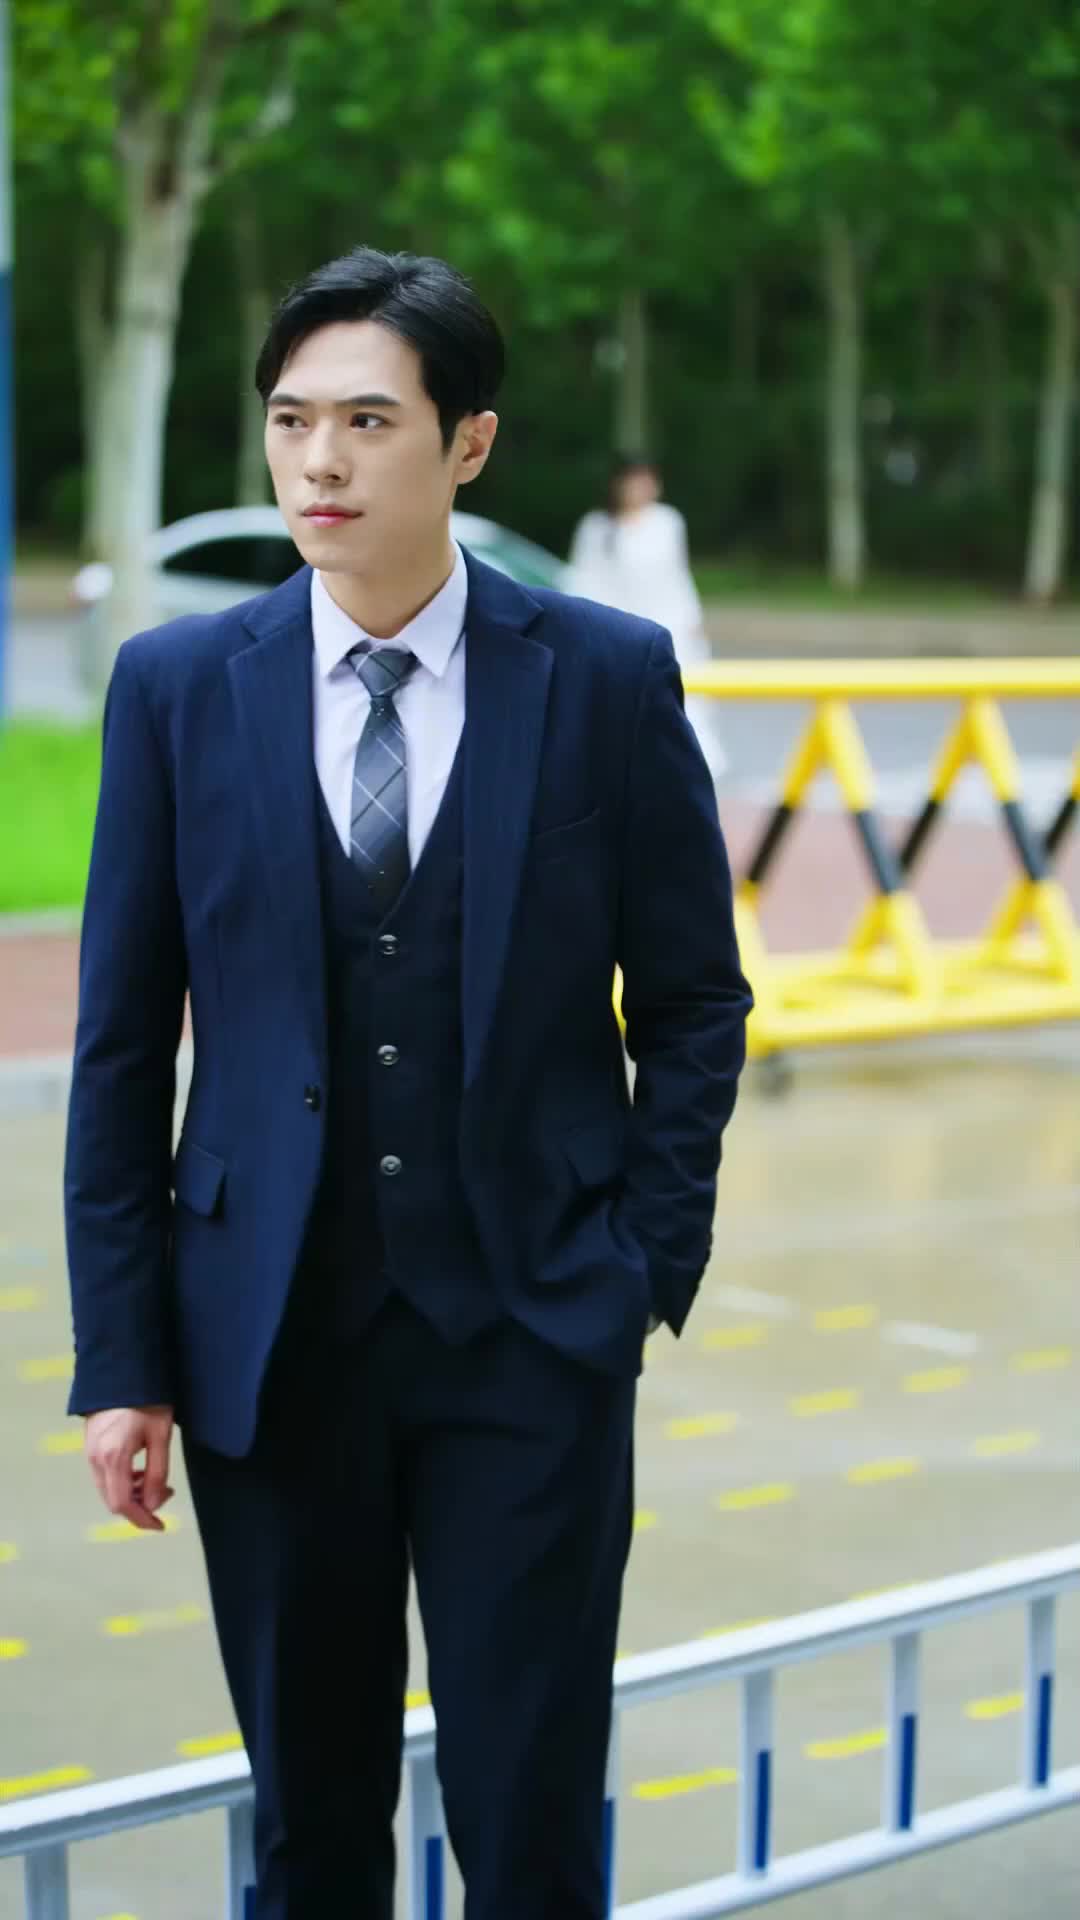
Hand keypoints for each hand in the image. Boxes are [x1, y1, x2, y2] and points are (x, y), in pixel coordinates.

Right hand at [85, 1406, 174, 1532]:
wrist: (124, 1369)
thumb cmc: (148, 1399)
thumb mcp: (160, 1436)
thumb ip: (158, 1473)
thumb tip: (155, 1504)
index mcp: (113, 1457)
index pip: (123, 1504)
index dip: (142, 1520)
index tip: (160, 1526)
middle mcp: (95, 1458)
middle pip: (113, 1500)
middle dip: (140, 1506)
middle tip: (166, 1493)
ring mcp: (89, 1451)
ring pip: (108, 1488)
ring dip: (133, 1492)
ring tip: (157, 1478)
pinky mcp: (90, 1444)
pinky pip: (104, 1475)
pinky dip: (123, 1480)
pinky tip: (142, 1468)